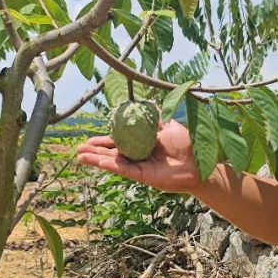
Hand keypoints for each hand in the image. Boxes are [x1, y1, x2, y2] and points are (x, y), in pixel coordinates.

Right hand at [75, 120, 202, 193]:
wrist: (199, 161)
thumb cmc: (186, 143)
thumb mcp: (167, 125)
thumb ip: (154, 116)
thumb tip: (146, 101)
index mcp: (141, 144)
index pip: (118, 142)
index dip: (104, 141)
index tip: (90, 139)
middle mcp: (138, 156)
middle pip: (112, 153)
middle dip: (95, 151)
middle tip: (78, 147)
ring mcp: (140, 167)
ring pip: (114, 162)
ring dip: (97, 159)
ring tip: (80, 156)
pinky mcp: (144, 176)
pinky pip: (125, 170)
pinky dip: (111, 165)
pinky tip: (98, 161)